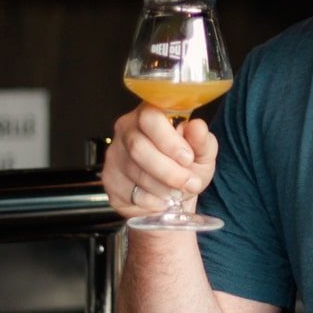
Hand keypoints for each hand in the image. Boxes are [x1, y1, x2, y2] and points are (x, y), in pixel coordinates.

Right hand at [101, 103, 218, 219]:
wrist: (172, 196)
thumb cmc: (187, 167)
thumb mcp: (203, 153)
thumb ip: (202, 140)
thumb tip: (197, 126)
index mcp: (152, 113)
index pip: (150, 117)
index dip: (169, 140)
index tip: (188, 158)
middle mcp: (128, 128)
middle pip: (138, 146)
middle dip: (168, 170)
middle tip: (189, 182)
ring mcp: (115, 153)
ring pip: (135, 171)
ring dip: (163, 187)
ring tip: (179, 192)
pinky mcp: (110, 178)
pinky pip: (128, 191)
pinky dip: (151, 200)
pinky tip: (162, 199)